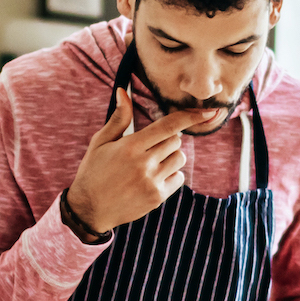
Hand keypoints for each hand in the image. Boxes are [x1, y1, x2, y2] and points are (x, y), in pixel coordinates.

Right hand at [66, 88, 210, 231]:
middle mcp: (144, 164)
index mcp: (131, 146)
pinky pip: (179, 178)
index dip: (191, 117)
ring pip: (179, 159)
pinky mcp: (158, 197)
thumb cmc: (93, 171)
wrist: (89, 209)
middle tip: (150, 147)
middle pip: (176, 141)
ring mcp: (152, 182)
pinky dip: (171, 174)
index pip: (168, 126)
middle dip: (168, 139)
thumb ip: (118, 118)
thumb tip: (124, 92)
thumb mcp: (101, 142)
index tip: (209, 111)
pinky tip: (153, 177)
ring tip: (151, 163)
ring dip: (171, 156)